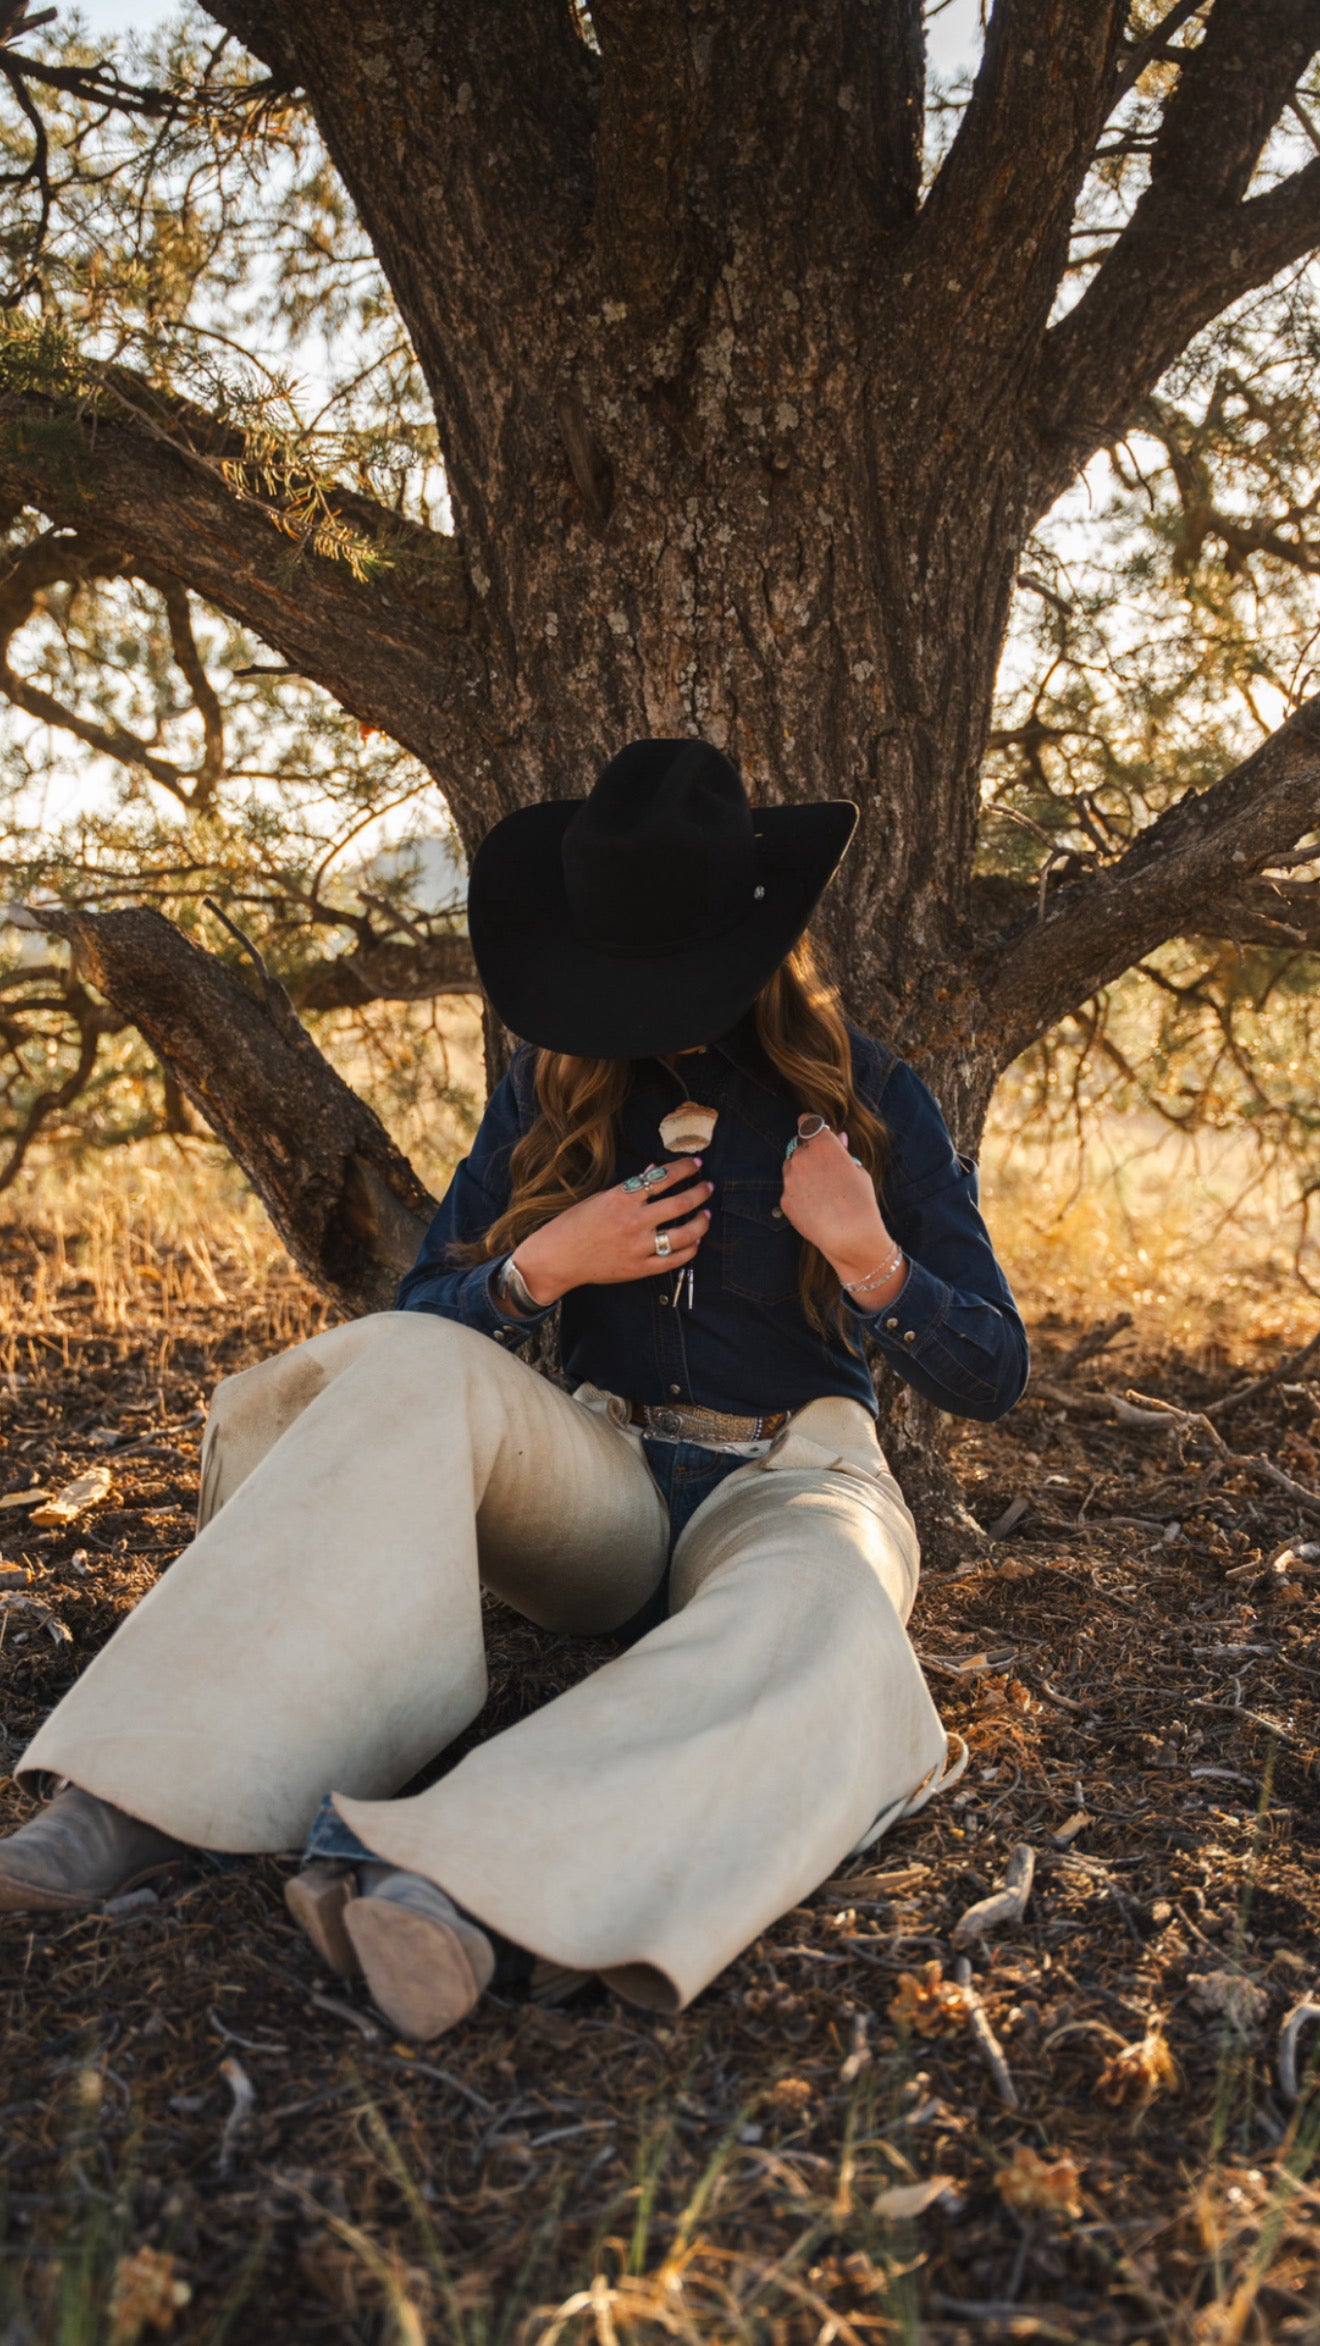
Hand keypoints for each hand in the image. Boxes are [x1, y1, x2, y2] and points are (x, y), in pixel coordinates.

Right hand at [510, 1159, 711, 1304]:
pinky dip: (689, 1250)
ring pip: (684, 1234)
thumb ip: (629, 1187)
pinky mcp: (639, 1268)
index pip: (662, 1178)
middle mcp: (633, 1221)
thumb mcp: (599, 1198)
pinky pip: (674, 1260)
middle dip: (700, 1193)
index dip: (683, 1169)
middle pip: (680, 1204)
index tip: (695, 1164)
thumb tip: (653, 1171)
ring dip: (701, 1223)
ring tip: (706, 1215)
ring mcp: (638, 1246)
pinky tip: (694, 1242)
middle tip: (708, 1188)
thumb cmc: (574, 1225)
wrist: (558, 1258)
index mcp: (622, 1199)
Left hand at [779, 1117, 899, 1291]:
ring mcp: (790, 1179)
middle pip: (799, 1146)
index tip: (813, 1130)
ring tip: (823, 1192)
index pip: (807, 1121)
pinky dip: (799, 1194)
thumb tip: (839, 1137)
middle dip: (809, 1153)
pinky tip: (816, 1206)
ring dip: (802, 1173)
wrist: (850, 1236)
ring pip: (792, 1168)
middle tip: (825, 1171)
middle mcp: (802, 1157)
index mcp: (823, 1145)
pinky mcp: (785, 1199)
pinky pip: (790, 1190)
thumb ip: (843, 1152)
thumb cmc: (860, 1202)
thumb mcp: (859, 1171)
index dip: (810, 1124)